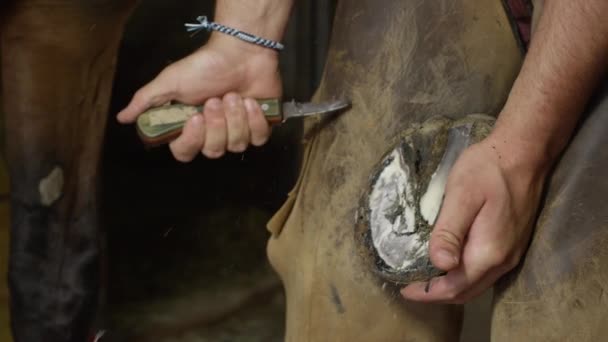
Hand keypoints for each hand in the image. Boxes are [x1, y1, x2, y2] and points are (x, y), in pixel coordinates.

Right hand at [117, 36, 281, 159]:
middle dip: (216, 124)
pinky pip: (257, 138)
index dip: (191, 140)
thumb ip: (146, 100)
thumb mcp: (169, 81)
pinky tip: (251, 101)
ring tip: (234, 94)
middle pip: (212, 151)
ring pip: (236, 145)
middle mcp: (212, 135)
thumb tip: (121, 118)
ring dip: (235, 117)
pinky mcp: (258, 129)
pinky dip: (255, 119)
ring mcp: (237, 134)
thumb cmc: (203, 67)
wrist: (240, 53)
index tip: (195, 117)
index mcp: (190, 128)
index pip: (184, 153)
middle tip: (216, 98)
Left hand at [401, 133, 547, 303]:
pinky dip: (463, 276)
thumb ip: (450, 232)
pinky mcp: (512, 244)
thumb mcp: (462, 196)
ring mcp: (511, 253)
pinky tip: (449, 264)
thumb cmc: (488, 169)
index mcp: (489, 252)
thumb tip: (440, 264)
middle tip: (409, 286)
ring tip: (425, 278)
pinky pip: (484, 272)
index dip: (428, 293)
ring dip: (450, 287)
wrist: (524, 153)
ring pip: (476, 284)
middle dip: (437, 294)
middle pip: (466, 291)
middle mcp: (503, 260)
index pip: (455, 287)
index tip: (404, 290)